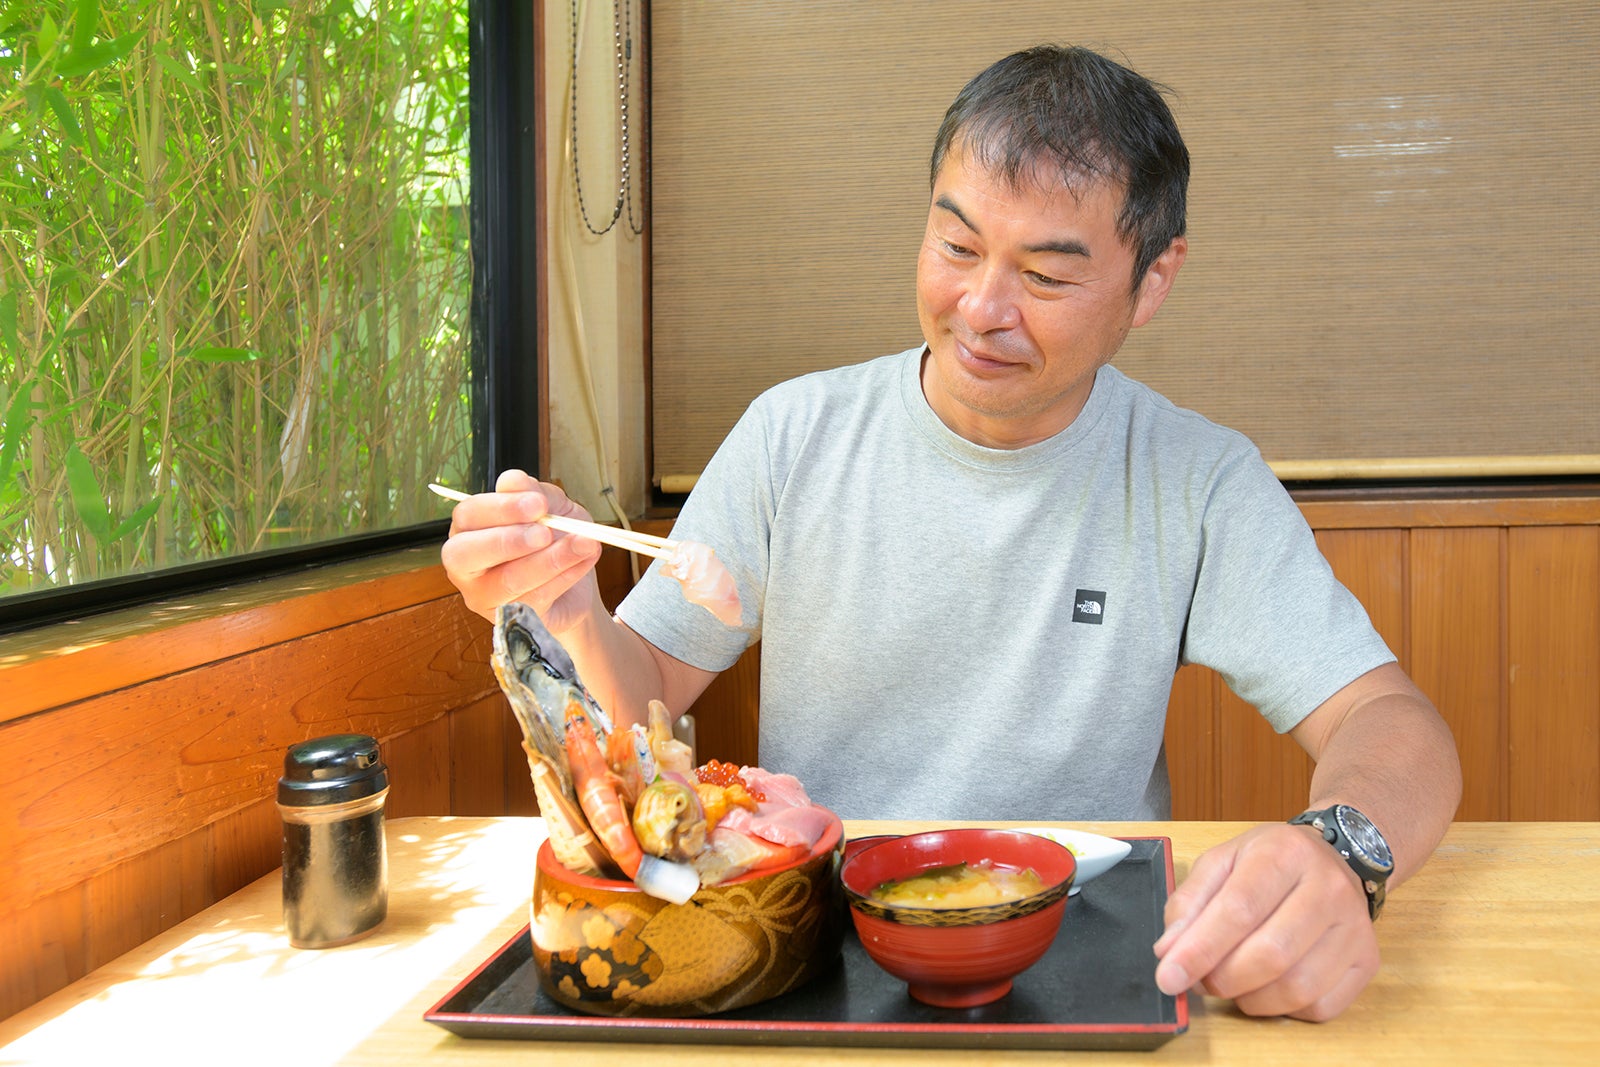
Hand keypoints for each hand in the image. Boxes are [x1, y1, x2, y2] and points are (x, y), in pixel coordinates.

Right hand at [438, 470, 603, 628]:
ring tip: (584, 544)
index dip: (501, 508)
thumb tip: (513, 481)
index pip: (469, 515)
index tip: (538, 504)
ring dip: (550, 560)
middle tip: (546, 533)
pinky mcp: (509, 621)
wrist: (578, 582)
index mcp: (469, 529)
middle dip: (508, 540)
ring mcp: (483, 597)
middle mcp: (466, 566)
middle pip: (465, 553)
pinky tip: (582, 563)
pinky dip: (563, 578)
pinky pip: (533, 601)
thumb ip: (534, 493)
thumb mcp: (553, 507)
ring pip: (507, 580)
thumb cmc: (556, 540)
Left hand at [1152, 822, 1378, 1020]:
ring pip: (1297, 988)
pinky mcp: (1368, 961)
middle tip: (1199, 981)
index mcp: (1284, 854)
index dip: (1199, 949)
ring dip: (1250, 998)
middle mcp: (1328, 888)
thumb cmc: (1271, 862)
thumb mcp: (1222, 861)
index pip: (1239, 909)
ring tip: (1231, 982)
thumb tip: (1169, 951)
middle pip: (1271, 954)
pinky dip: (1283, 1008)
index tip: (1168, 977)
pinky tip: (1267, 987)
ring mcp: (1355, 927)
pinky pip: (1321, 1006)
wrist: (1334, 857)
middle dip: (1222, 979)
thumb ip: (1189, 902)